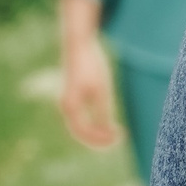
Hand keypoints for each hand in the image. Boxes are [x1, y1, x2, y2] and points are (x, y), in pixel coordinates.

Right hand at [58, 26, 120, 149]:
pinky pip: (80, 116)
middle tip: (119, 140)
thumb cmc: (92, 66)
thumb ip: (103, 112)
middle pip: (80, 132)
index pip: (84, 132)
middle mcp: (65, 106)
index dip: (101, 140)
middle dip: (99, 139)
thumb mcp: (101, 90)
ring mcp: (67, 101)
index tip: (120, 139)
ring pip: (80, 125)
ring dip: (96, 132)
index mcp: (70, 107)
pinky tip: (106, 121)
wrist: (79, 45)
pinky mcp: (72, 95)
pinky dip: (92, 123)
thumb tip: (108, 131)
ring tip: (115, 133)